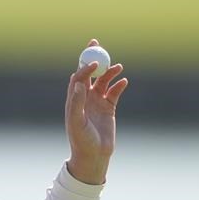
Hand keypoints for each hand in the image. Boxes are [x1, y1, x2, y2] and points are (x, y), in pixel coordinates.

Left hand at [65, 38, 127, 184]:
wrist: (94, 155)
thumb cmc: (81, 140)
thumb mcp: (76, 122)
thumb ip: (76, 102)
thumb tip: (78, 83)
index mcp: (74, 99)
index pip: (78, 77)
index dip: (85, 67)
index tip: (94, 62)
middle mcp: (85, 97)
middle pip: (89, 73)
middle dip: (93, 58)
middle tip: (97, 44)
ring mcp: (97, 101)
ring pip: (104, 80)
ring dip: (110, 72)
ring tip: (119, 68)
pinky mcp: (109, 108)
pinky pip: (115, 92)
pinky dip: (119, 85)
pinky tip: (124, 82)